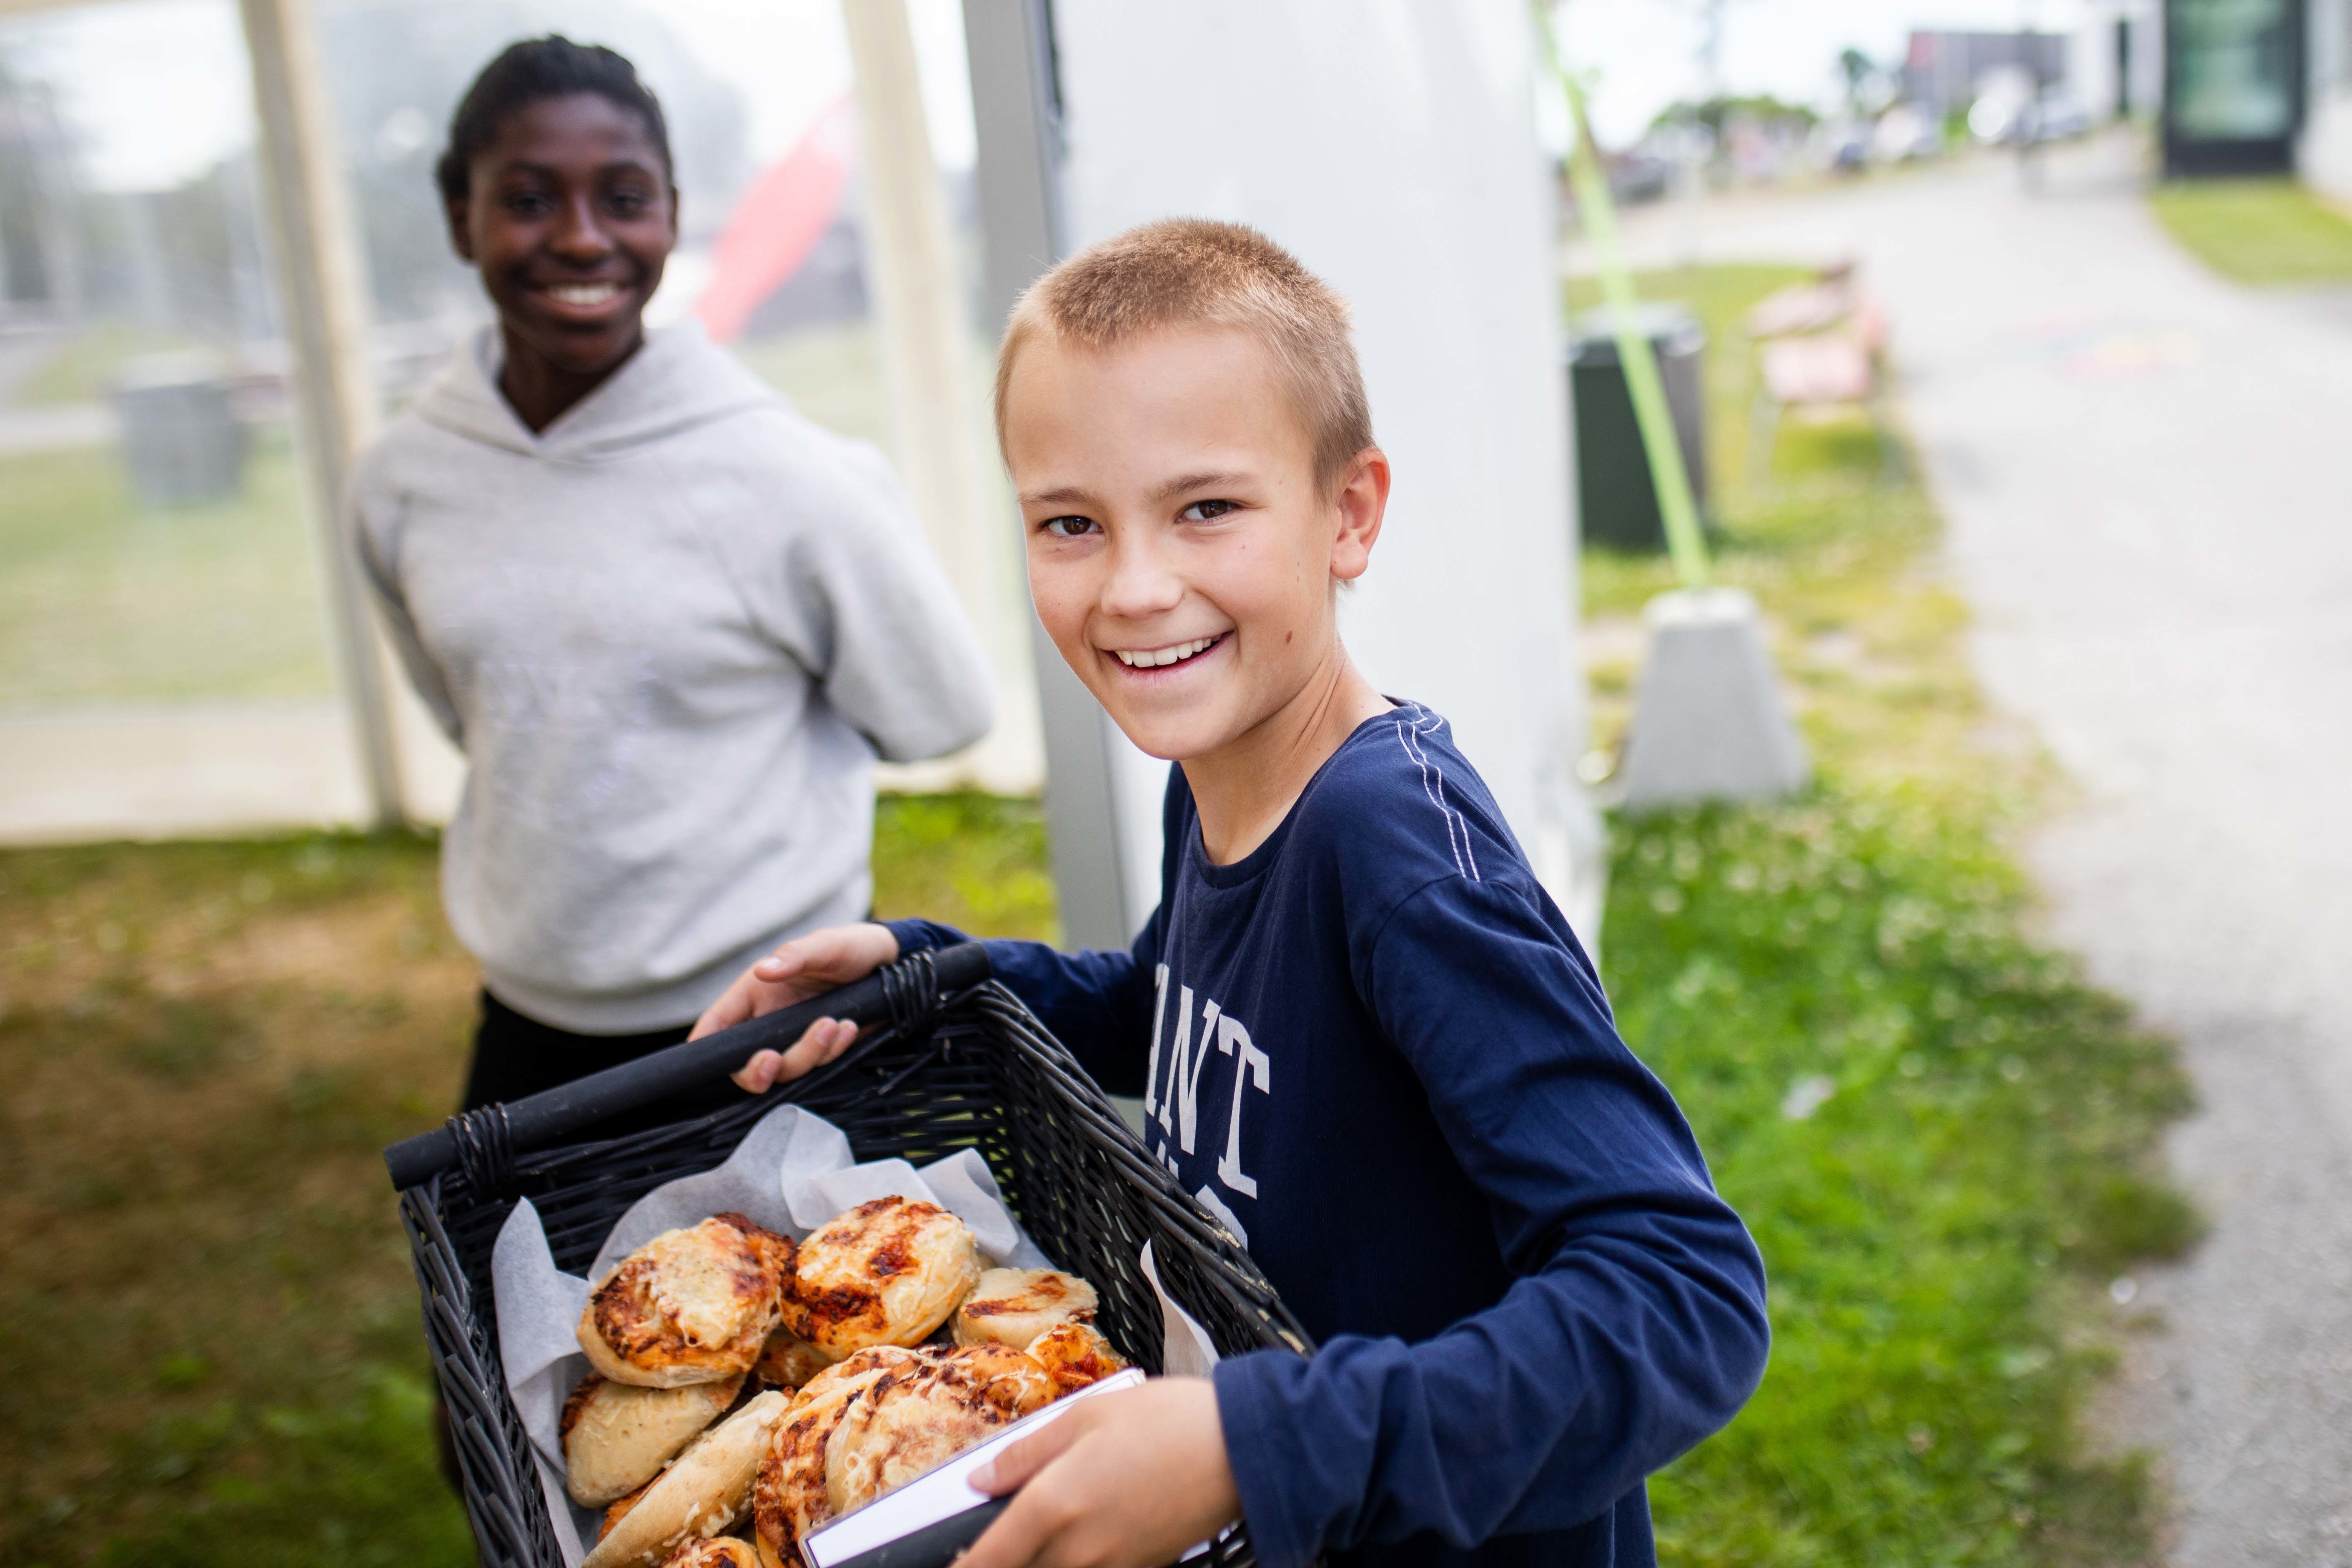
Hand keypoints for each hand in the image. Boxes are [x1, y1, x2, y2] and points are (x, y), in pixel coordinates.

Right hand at [689, 923, 900, 1091]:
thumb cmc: (849, 947)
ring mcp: (794, 1038)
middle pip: (745, 1063)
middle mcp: (769, 1020)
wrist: (889, 965)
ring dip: (809, 1052)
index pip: (718, 1024)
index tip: (703, 1060)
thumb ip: (795, 956)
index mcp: (755, 993)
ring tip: (834, 1023)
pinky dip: (833, 1051)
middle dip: (757, 1070)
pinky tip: (848, 1027)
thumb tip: (764, 970)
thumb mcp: (825, 945)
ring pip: (786, 1069)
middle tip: (775, 1059)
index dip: (705, 1046)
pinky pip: (819, 1065)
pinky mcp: (821, 1051)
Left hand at [960, 1378, 1239, 1567]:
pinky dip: (1078, 1561)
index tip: (951, 1565)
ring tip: (1046, 1529)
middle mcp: (1078, 1548)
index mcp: (1054, 1504)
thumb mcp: (1087, 1416)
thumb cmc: (1169, 1422)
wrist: (1242, 1449)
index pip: (988, 1559)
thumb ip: (1027, 1453)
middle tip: (999, 1540)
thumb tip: (982, 1481)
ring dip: (1040, 1560)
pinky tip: (1084, 1536)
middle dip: (1001, 1562)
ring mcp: (1112, 1566)